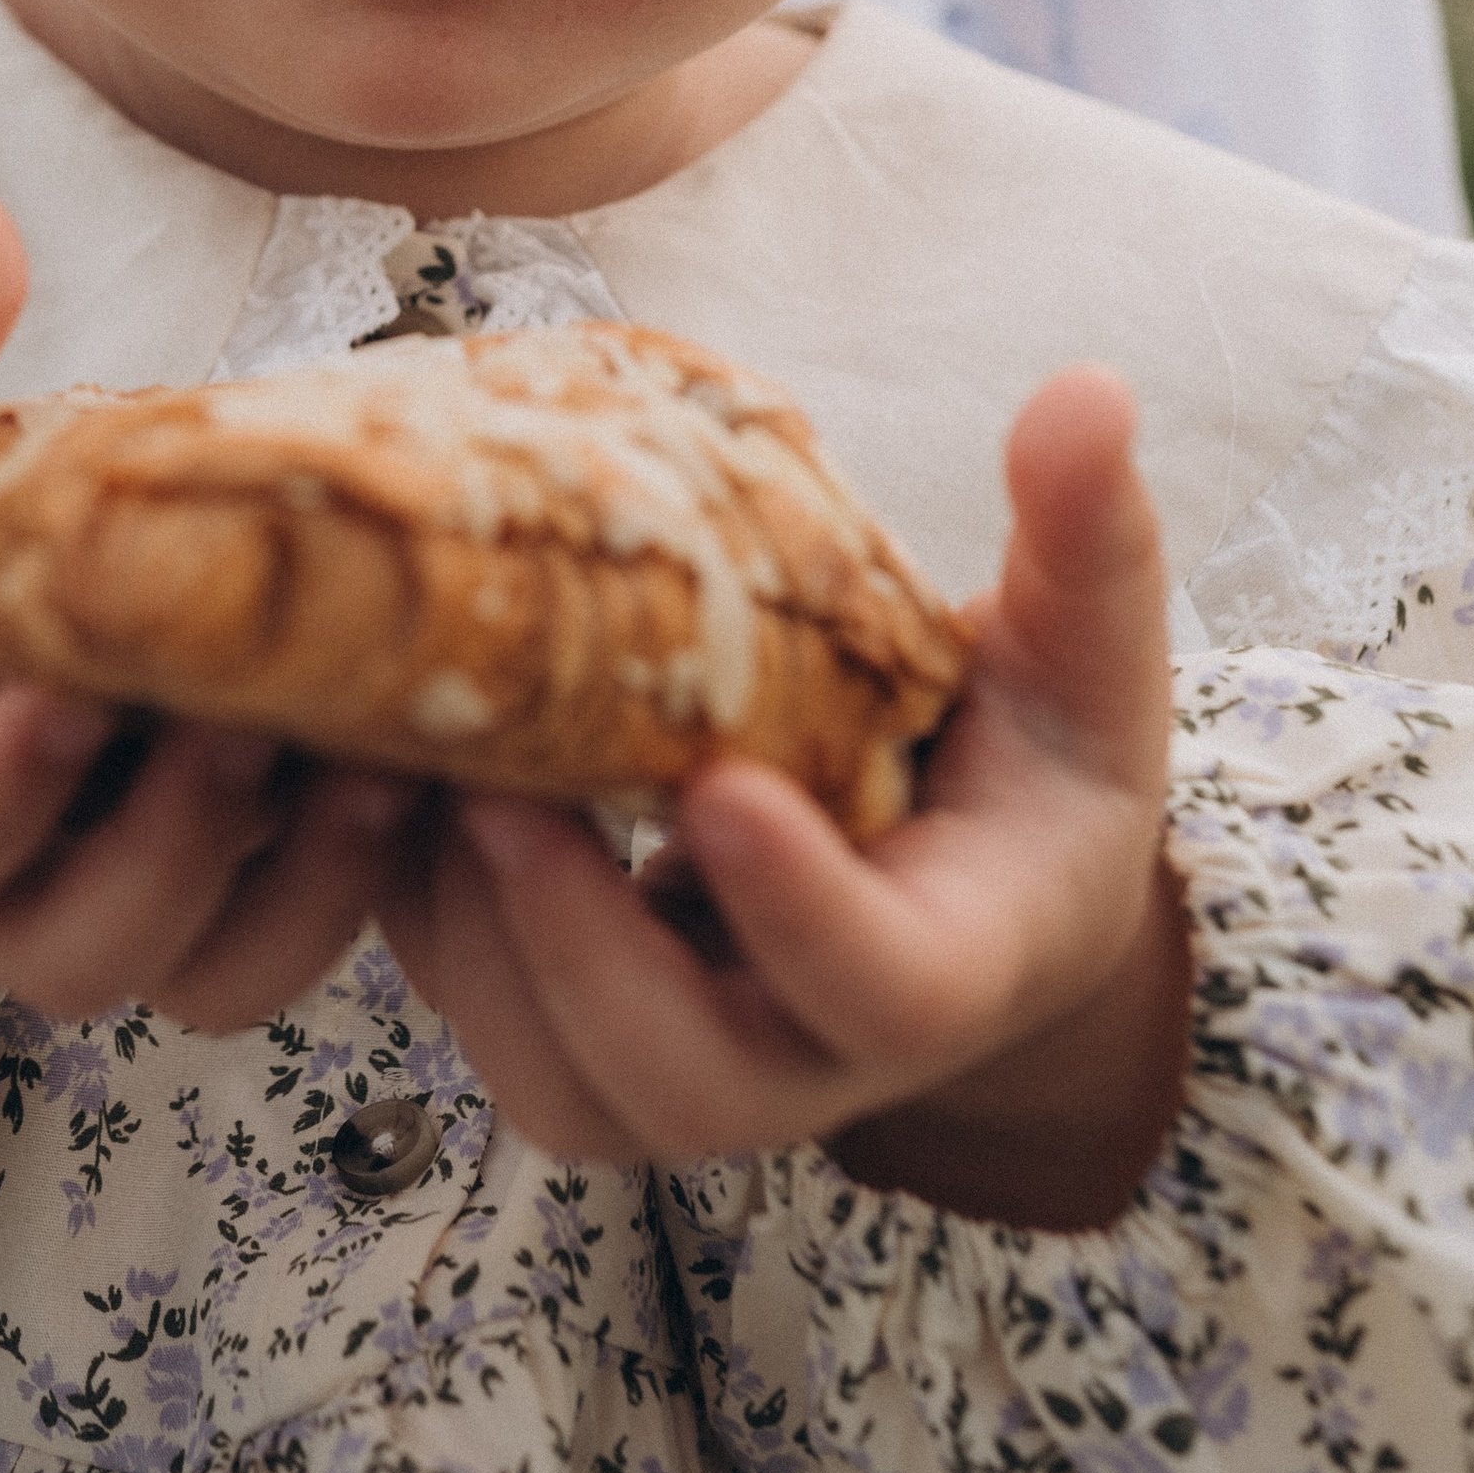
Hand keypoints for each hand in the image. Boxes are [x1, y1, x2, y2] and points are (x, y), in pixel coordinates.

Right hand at [0, 194, 412, 1021]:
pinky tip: (448, 771)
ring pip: (202, 975)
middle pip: (71, 949)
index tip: (65, 691)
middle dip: (176, 851)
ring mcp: (118, 901)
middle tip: (255, 719)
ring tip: (383, 761)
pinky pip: (293, 937)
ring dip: (300, 891)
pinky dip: (372, 883)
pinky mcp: (225, 886)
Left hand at [377, 368, 1189, 1228]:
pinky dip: (416, 913)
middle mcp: (816, 1054)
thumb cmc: (1030, 755)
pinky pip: (481, 1015)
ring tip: (413, 767)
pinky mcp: (586, 1027)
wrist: (968, 874)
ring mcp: (693, 1056)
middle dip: (576, 949)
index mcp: (957, 960)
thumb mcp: (1083, 649)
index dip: (799, 909)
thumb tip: (1089, 391)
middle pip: (687, 1081)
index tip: (721, 785)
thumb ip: (1087, 538)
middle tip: (496, 791)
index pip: (885, 991)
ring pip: (560, 1078)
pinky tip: (384, 766)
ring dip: (471, 937)